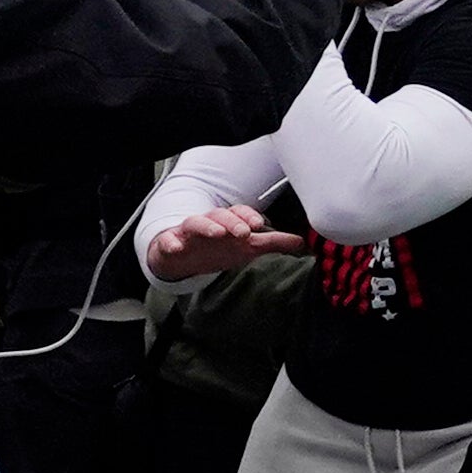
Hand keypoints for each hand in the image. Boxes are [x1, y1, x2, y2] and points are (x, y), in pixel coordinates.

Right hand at [145, 202, 310, 281]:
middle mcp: (209, 223)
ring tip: (216, 233)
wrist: (182, 259)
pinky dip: (170, 243)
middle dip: (232, 221)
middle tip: (243, 232)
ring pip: (195, 223)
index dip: (249, 217)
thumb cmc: (217, 248)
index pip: (239, 213)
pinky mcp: (169, 244)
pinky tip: (176, 247)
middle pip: (220, 215)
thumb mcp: (246, 247)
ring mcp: (188, 233)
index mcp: (228, 222)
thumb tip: (304, 243)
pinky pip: (167, 241)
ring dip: (206, 226)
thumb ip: (273, 243)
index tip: (259, 224)